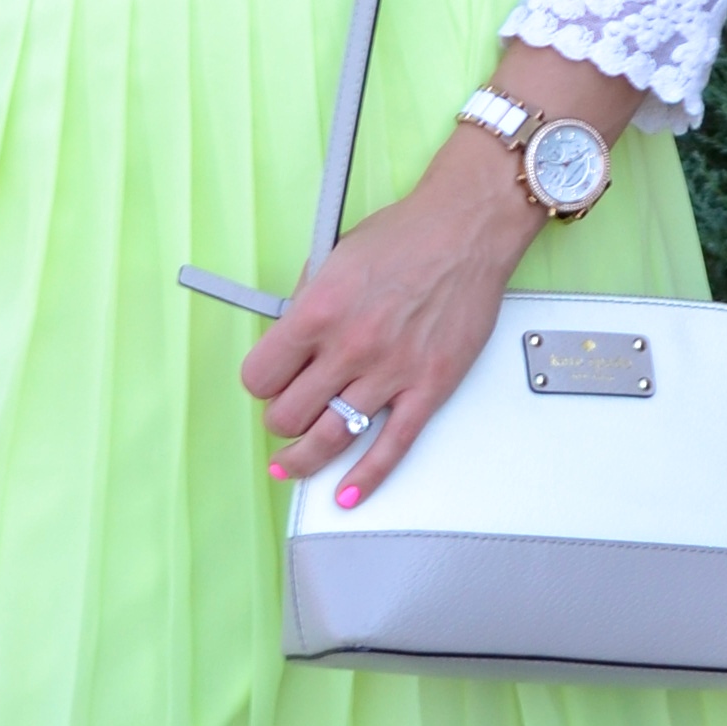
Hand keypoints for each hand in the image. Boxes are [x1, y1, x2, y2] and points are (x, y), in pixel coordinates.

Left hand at [241, 129, 542, 501]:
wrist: (466, 231)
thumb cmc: (406, 236)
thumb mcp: (333, 257)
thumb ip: (307, 302)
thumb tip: (289, 337)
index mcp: (316, 312)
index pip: (261, 375)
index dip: (261, 384)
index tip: (268, 384)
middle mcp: (349, 347)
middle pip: (289, 415)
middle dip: (281, 420)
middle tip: (287, 415)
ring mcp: (390, 372)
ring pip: (330, 439)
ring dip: (304, 459)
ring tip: (292, 466)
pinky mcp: (428, 388)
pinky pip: (391, 447)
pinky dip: (365, 478)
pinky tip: (346, 494)